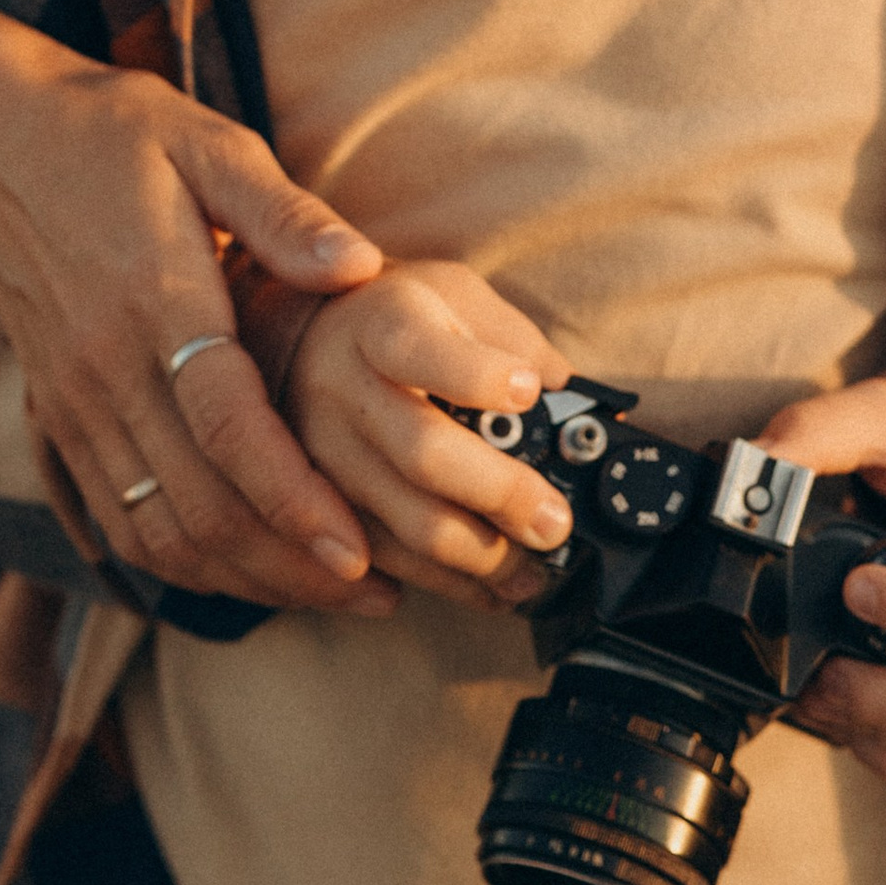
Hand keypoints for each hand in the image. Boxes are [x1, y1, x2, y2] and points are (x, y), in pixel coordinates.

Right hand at [0, 39, 395, 610]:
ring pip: (157, 532)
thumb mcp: (208, 140)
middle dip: (290, 565)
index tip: (360, 549)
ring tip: (327, 592)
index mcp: (155, 302)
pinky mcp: (56, 419)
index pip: (229, 431)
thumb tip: (363, 267)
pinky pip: (117, 519)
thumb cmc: (114, 133)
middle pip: (198, 507)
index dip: (295, 500)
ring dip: (243, 579)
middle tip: (375, 592)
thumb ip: (285, 212)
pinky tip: (243, 569)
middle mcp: (106, 371)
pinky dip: (181, 562)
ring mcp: (73, 403)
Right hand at [287, 262, 575, 608]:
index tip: (527, 391)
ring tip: (534, 571)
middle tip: (553, 522)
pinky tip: (487, 587)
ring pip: (403, 521)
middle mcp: (341, 388)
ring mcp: (322, 451)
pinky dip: (442, 582)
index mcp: (381, 324)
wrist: (310, 341)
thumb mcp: (456, 297)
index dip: (476, 375)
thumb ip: (514, 340)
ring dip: (479, 557)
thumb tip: (576, 401)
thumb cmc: (399, 318)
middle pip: (422, 452)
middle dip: (500, 494)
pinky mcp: (317, 504)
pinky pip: (382, 557)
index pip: (418, 349)